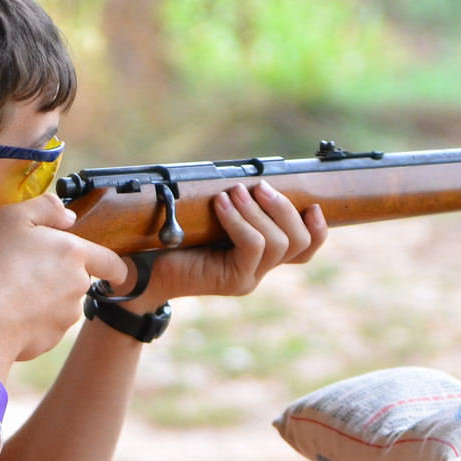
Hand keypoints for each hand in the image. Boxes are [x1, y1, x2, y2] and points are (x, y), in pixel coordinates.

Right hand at [0, 194, 124, 367]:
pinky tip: (8, 312)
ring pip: (61, 304)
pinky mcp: (50, 339)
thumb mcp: (10, 218)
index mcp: (73, 253)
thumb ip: (44, 208)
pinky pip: (44, 325)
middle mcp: (77, 286)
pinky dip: (31, 319)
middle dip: (59, 276)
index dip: (114, 268)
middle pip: (78, 280)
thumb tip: (68, 215)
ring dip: (44, 298)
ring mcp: (65, 316)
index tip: (114, 274)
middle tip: (26, 270)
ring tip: (11, 292)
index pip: (111, 263)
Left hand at [125, 181, 328, 307]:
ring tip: (235, 192)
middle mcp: (259, 270)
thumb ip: (235, 206)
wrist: (142, 270)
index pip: (306, 249)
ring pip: (278, 243)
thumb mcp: (210, 217)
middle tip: (260, 187)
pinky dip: (240, 220)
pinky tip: (221, 205)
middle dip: (285, 209)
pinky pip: (253, 246)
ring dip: (259, 211)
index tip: (313, 205)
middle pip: (300, 243)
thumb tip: (250, 178)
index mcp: (260, 256)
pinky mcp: (233, 282)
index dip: (318, 229)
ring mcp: (248, 279)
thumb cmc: (171, 240)